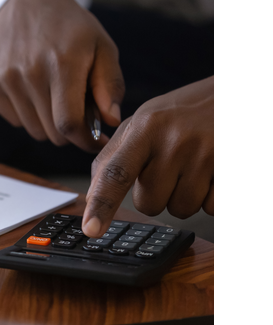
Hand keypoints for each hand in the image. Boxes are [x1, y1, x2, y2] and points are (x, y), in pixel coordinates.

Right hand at [0, 0, 124, 151]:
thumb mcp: (101, 46)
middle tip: (78, 108)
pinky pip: (14, 120)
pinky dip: (28, 113)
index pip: (69, 124)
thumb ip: (109, 84)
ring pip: (33, 130)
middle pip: (52, 132)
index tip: (98, 141)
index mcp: (62, 63)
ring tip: (55, 95)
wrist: (25, 2)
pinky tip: (34, 90)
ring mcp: (5, 78)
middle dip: (70, 129)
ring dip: (48, 122)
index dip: (86, 141)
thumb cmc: (70, 28)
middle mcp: (29, 72)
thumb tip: (110, 120)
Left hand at [82, 77, 213, 236]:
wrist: (233, 95)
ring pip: (179, 209)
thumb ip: (115, 155)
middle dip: (156, 193)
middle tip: (170, 166)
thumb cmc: (183, 112)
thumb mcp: (145, 120)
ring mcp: (204, 155)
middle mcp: (173, 141)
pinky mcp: (229, 169)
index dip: (101, 204)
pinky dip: (210, 198)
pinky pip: (210, 208)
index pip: (116, 173)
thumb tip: (92, 193)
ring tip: (192, 166)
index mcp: (144, 128)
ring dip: (183, 196)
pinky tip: (212, 173)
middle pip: (148, 203)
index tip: (90, 230)